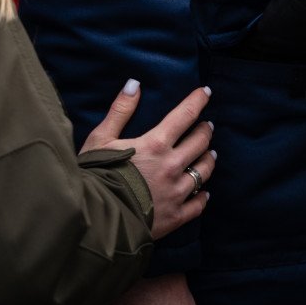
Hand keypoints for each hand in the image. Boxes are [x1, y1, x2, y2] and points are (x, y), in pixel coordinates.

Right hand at [81, 82, 215, 239]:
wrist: (95, 221)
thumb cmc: (96, 176)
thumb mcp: (101, 139)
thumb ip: (120, 110)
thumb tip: (134, 84)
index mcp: (156, 144)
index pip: (185, 115)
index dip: (197, 101)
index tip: (206, 93)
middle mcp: (172, 166)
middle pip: (199, 142)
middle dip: (205, 131)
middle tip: (207, 126)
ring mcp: (176, 192)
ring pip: (203, 171)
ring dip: (208, 159)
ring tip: (210, 153)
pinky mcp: (174, 217)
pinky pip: (197, 205)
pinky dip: (202, 197)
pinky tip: (204, 193)